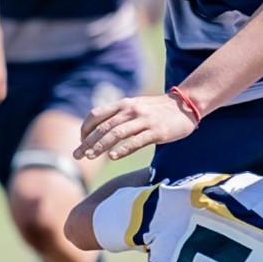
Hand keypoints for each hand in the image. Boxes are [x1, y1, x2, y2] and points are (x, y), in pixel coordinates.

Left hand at [76, 91, 197, 162]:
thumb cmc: (157, 110)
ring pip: (116, 134)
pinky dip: (123, 149)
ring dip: (100, 146)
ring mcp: (143, 120)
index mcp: (123, 104)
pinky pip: (136, 141)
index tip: (81, 142)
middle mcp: (131, 110)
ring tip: (90, 156)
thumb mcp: (135, 106)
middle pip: (103, 127)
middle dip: (87, 142)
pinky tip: (113, 157)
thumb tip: (98, 130)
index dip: (85, 129)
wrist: (185, 105)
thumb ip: (118, 115)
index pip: (96, 115)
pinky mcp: (156, 131)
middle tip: (77, 155)